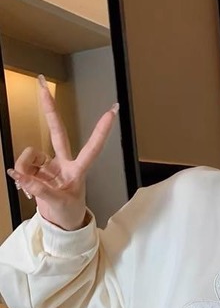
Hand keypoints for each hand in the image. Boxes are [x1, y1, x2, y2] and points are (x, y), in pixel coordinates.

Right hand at [6, 75, 118, 229]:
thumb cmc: (69, 212)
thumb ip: (39, 189)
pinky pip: (24, 165)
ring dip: (25, 168)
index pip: (92, 147)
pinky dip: (21, 175)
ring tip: (28, 185)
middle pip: (57, 131)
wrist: (62, 223)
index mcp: (79, 170)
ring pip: (31, 154)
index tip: (112, 111)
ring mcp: (50, 164)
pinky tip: (25, 185)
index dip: (101, 130)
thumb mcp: (58, 203)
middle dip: (49, 108)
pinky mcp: (38, 170)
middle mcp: (65, 162)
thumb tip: (20, 174)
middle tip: (42, 84)